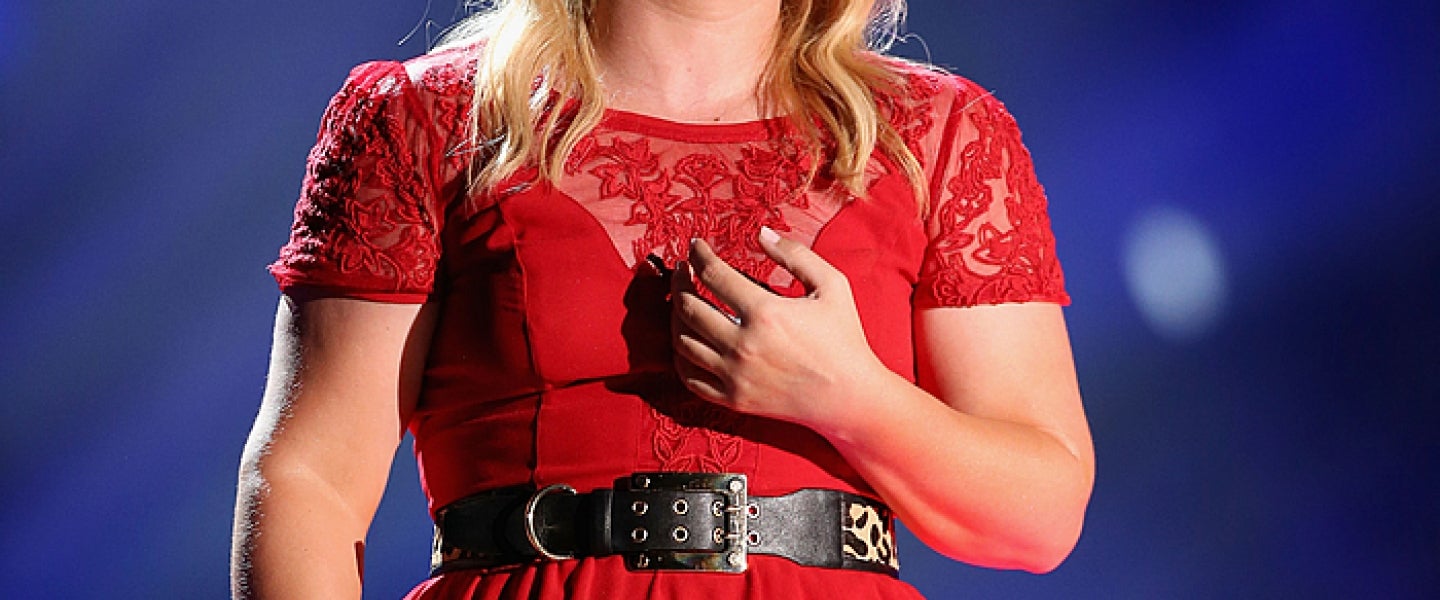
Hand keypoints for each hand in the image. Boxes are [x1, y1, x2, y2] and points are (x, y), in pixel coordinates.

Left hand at [669, 227, 886, 432]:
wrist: (850, 397)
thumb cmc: (844, 338)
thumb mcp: (832, 285)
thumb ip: (796, 254)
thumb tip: (761, 233)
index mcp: (766, 313)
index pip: (713, 274)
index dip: (698, 254)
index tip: (695, 246)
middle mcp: (743, 346)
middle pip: (688, 307)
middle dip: (679, 281)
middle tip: (682, 269)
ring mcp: (735, 376)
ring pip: (682, 341)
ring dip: (676, 316)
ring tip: (682, 300)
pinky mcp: (733, 399)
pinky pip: (688, 377)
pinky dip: (680, 356)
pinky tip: (687, 338)